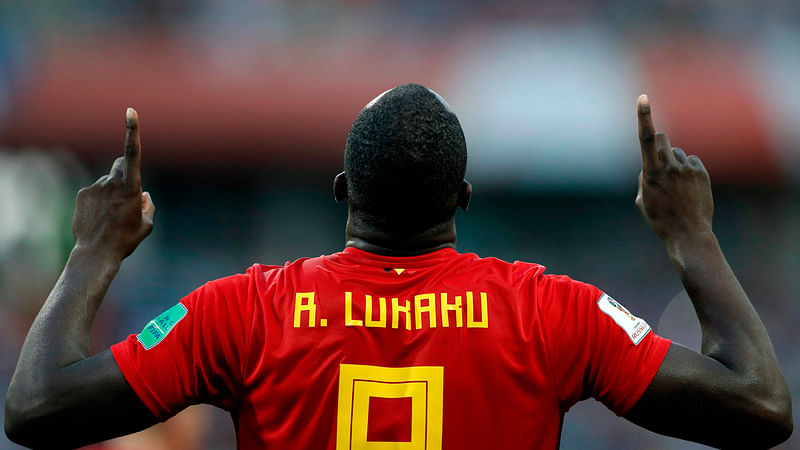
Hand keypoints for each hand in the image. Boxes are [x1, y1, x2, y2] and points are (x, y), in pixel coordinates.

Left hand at [72, 108, 154, 258]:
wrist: (96, 253)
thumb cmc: (125, 240)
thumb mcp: (146, 225)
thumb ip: (148, 206)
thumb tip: (144, 195)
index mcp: (131, 188)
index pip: (133, 153)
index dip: (132, 131)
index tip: (130, 111)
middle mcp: (112, 182)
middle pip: (121, 165)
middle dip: (126, 173)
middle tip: (127, 195)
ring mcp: (95, 187)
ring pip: (108, 180)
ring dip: (112, 191)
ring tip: (111, 216)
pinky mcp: (83, 194)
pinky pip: (95, 190)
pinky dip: (99, 199)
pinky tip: (99, 218)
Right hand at [635, 95, 712, 241]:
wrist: (688, 233)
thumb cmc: (660, 218)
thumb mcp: (642, 199)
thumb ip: (644, 176)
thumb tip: (651, 163)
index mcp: (650, 173)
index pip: (646, 138)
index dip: (644, 116)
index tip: (643, 98)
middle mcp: (670, 167)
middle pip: (662, 137)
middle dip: (658, 143)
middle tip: (658, 159)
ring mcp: (687, 169)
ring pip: (676, 152)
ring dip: (672, 162)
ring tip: (675, 186)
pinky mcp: (701, 173)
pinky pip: (690, 161)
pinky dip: (686, 169)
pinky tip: (687, 188)